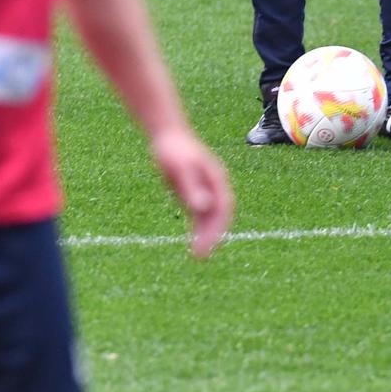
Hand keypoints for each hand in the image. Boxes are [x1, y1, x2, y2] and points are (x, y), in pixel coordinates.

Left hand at [150, 129, 232, 259]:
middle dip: (212, 236)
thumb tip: (202, 208)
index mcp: (217, 179)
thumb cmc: (174, 150)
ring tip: (197, 256)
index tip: (208, 244)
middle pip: (219, 215)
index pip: (223, 208)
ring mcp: (206, 190)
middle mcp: (215, 186)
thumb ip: (192, 188)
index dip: (218, 227)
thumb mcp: (181, 169)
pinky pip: (200, 215)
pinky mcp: (195, 193)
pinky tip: (192, 242)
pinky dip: (197, 229)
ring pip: (210, 217)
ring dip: (206, 235)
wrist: (166, 135)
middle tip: (201, 256)